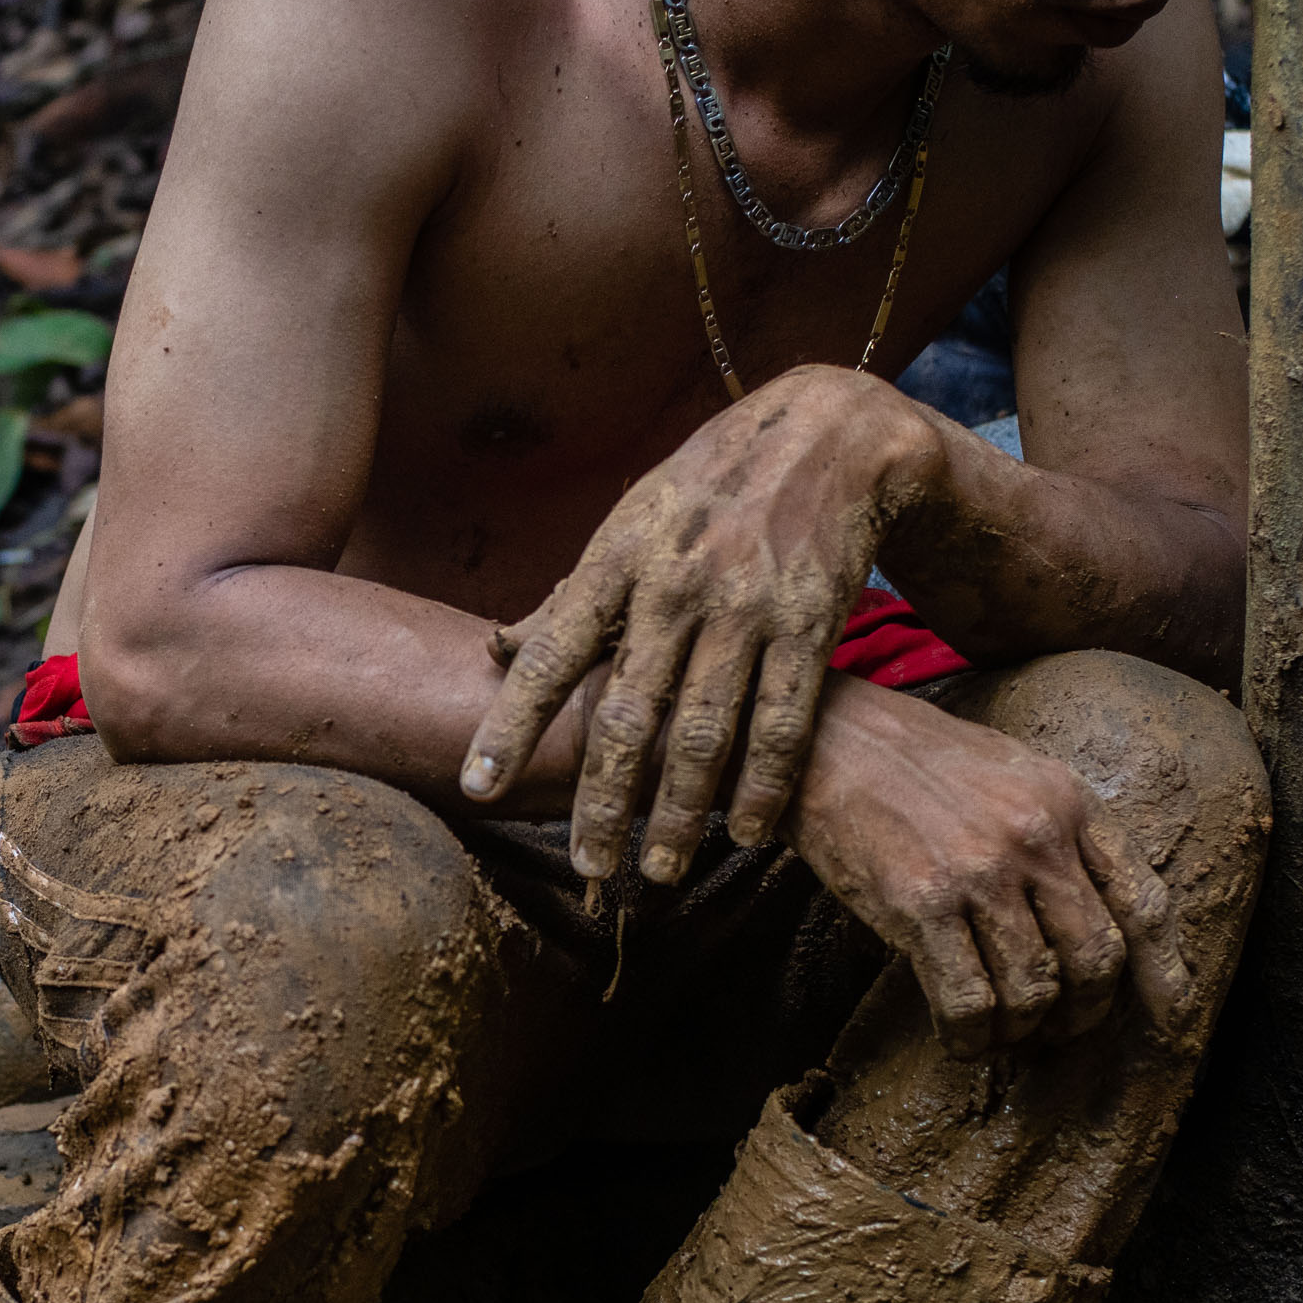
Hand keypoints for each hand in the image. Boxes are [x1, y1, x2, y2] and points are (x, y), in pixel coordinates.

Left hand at [459, 367, 948, 886]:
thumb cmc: (708, 486)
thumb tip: (498, 650)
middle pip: (629, 711)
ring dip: (681, 808)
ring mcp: (746, 605)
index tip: (476, 789)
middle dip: (603, 797)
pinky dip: (764, 783)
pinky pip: (783, 719)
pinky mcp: (810, 623)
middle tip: (586, 864)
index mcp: (618, 558)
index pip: (551, 652)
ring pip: (706, 728)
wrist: (827, 433)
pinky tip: (748, 831)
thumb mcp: (629, 521)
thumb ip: (570, 595)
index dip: (510, 724)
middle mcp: (676, 584)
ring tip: (658, 869)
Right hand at [791, 678, 1199, 1056]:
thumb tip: (1089, 915)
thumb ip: (1060, 832)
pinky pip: (970, 1002)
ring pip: (1035, 990)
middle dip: (1086, 1013)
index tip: (1171, 1014)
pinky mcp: (920, 905)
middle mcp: (1035, 836)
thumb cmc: (917, 762)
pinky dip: (972, 1038)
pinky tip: (962, 1037)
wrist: (826, 740)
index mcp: (1069, 801)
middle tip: (1061, 1029)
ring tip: (1004, 1034)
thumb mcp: (1014, 772)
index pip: (1142, 900)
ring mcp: (979, 872)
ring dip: (1024, 1031)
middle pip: (1096, 958)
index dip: (1164, 971)